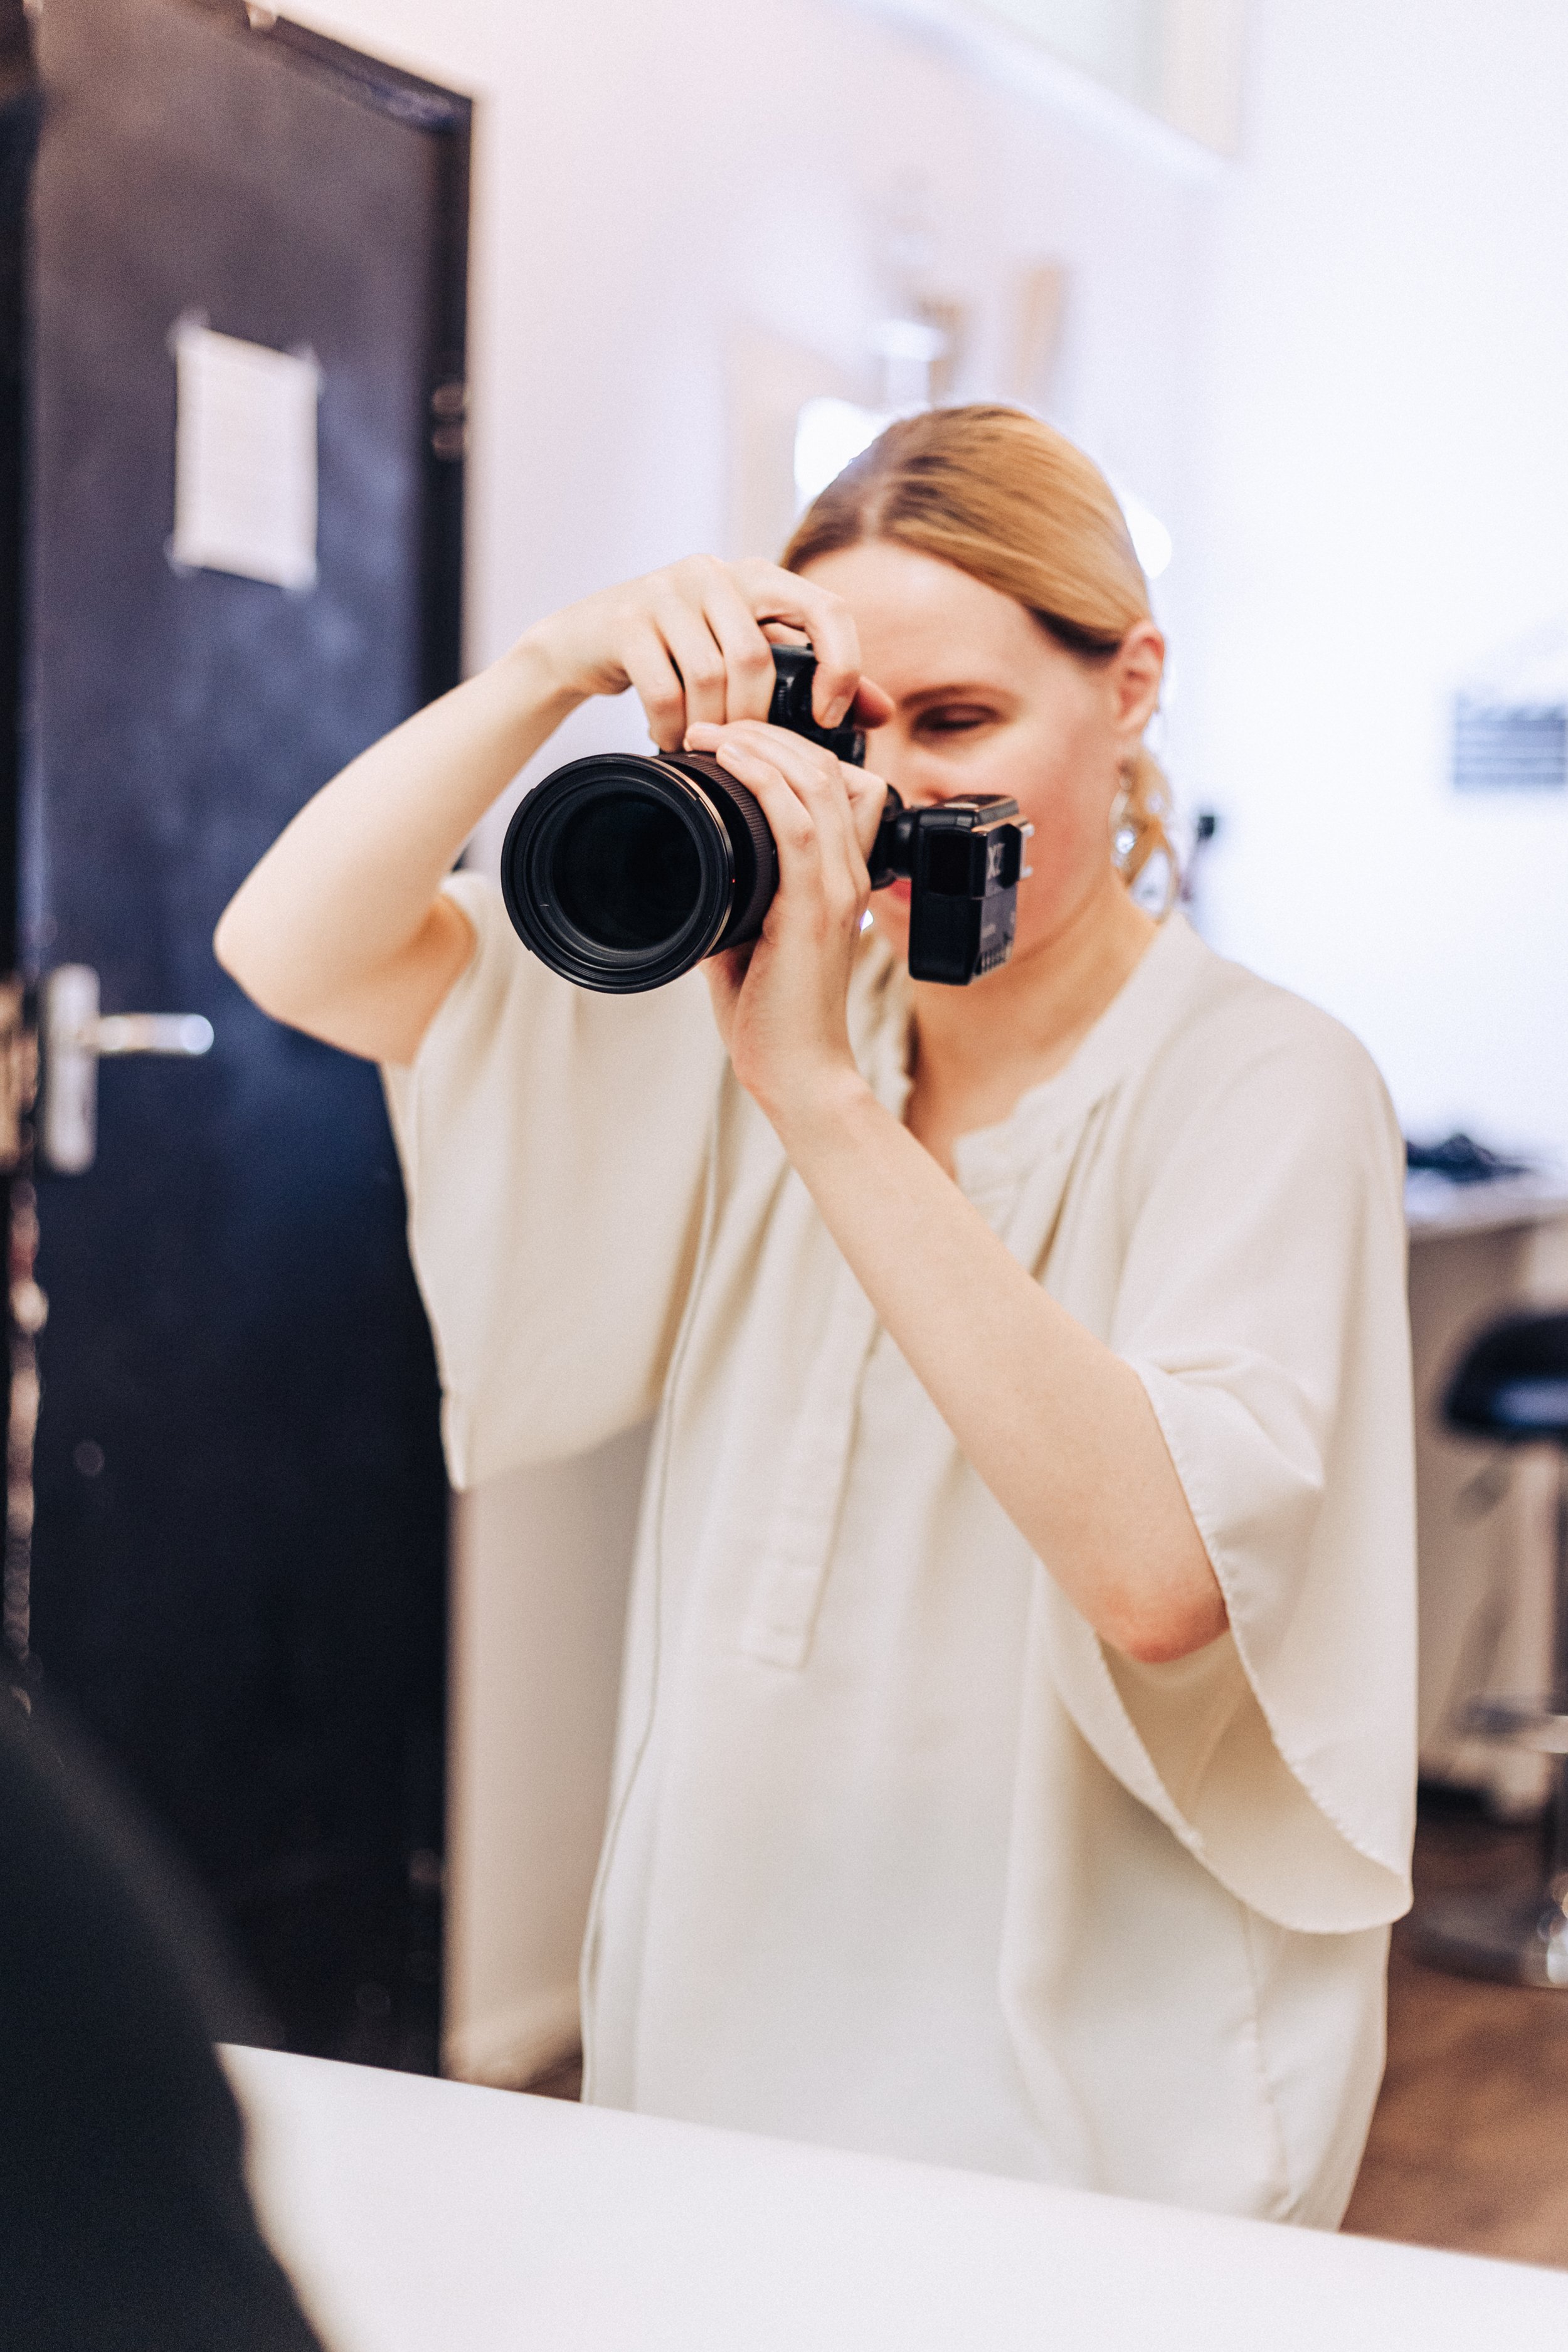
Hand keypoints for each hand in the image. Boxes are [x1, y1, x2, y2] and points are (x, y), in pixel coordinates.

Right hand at [521, 554, 885, 749]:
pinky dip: (671, 726)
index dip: (840, 666)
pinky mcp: (626, 620)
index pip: (825, 608)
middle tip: (742, 750)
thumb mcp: (749, 656)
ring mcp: (666, 591)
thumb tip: (882, 712)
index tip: (828, 718)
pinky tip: (669, 739)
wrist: (586, 639)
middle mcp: (716, 573)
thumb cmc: (680, 650)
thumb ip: (814, 678)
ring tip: (702, 747)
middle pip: (756, 658)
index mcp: (759, 578)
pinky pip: (662, 688)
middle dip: (753, 719)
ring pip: (709, 676)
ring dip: (708, 727)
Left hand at [684, 716, 887, 1126]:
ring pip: (817, 782)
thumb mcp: (747, 936)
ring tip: (714, 733)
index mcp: (840, 876)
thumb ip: (733, 896)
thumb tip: (686, 866)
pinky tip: (731, 761)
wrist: (799, 1074)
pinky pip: (800, 823)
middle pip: (829, 767)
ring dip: (762, 745)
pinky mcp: (817, 909)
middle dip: (770, 733)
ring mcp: (840, 888)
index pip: (839, 783)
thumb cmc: (771, 1015)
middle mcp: (850, 873)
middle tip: (714, 725)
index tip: (733, 743)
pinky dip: (765, 780)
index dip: (792, 748)